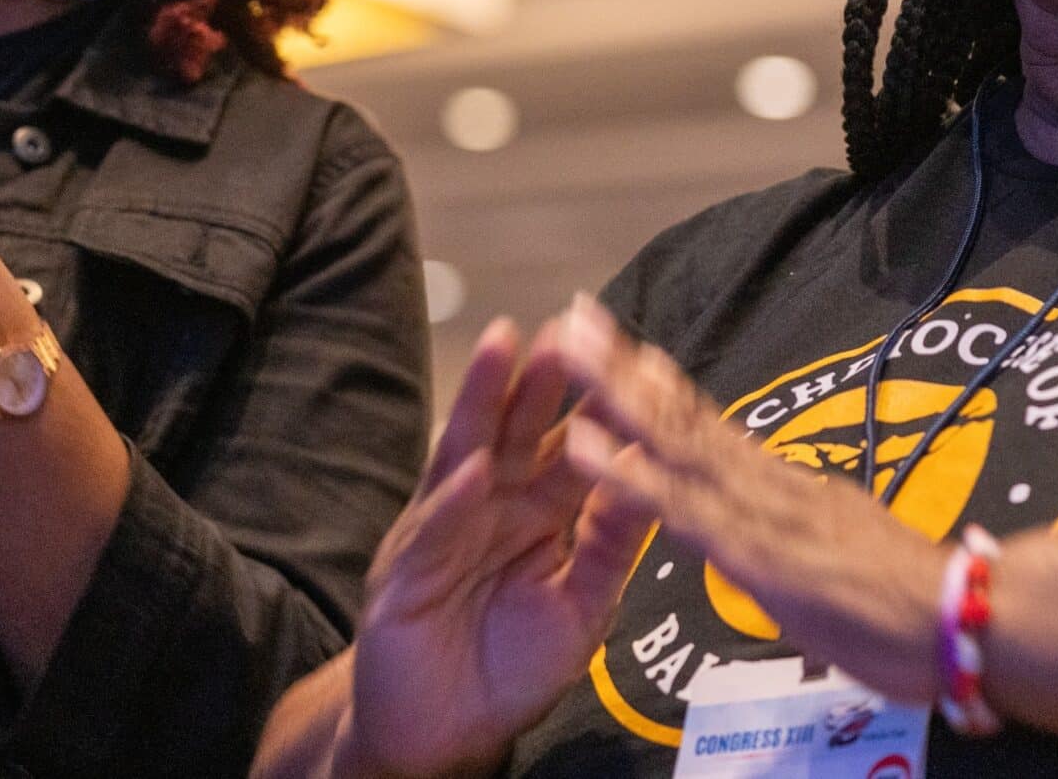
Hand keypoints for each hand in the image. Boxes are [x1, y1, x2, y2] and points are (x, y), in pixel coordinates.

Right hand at [338, 317, 654, 778]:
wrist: (442, 732)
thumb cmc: (511, 665)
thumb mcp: (581, 608)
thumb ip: (610, 548)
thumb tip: (649, 479)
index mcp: (541, 512)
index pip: (576, 447)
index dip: (601, 405)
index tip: (635, 355)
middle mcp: (492, 504)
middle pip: (521, 429)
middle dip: (543, 379)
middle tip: (571, 325)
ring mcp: (445, 526)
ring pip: (468, 451)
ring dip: (485, 400)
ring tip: (504, 346)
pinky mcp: (407, 567)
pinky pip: (435, 527)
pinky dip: (453, 499)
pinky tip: (473, 469)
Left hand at [552, 296, 944, 702]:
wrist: (967, 620)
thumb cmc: (913, 606)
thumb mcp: (841, 555)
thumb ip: (804, 534)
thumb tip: (791, 526)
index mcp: (782, 487)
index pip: (709, 427)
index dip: (660, 386)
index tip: (620, 347)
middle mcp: (764, 483)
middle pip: (680, 415)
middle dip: (622, 366)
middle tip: (576, 315)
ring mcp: (755, 511)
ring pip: (671, 440)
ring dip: (612, 393)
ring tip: (567, 347)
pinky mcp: (751, 551)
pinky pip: (677, 507)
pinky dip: (627, 473)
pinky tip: (584, 444)